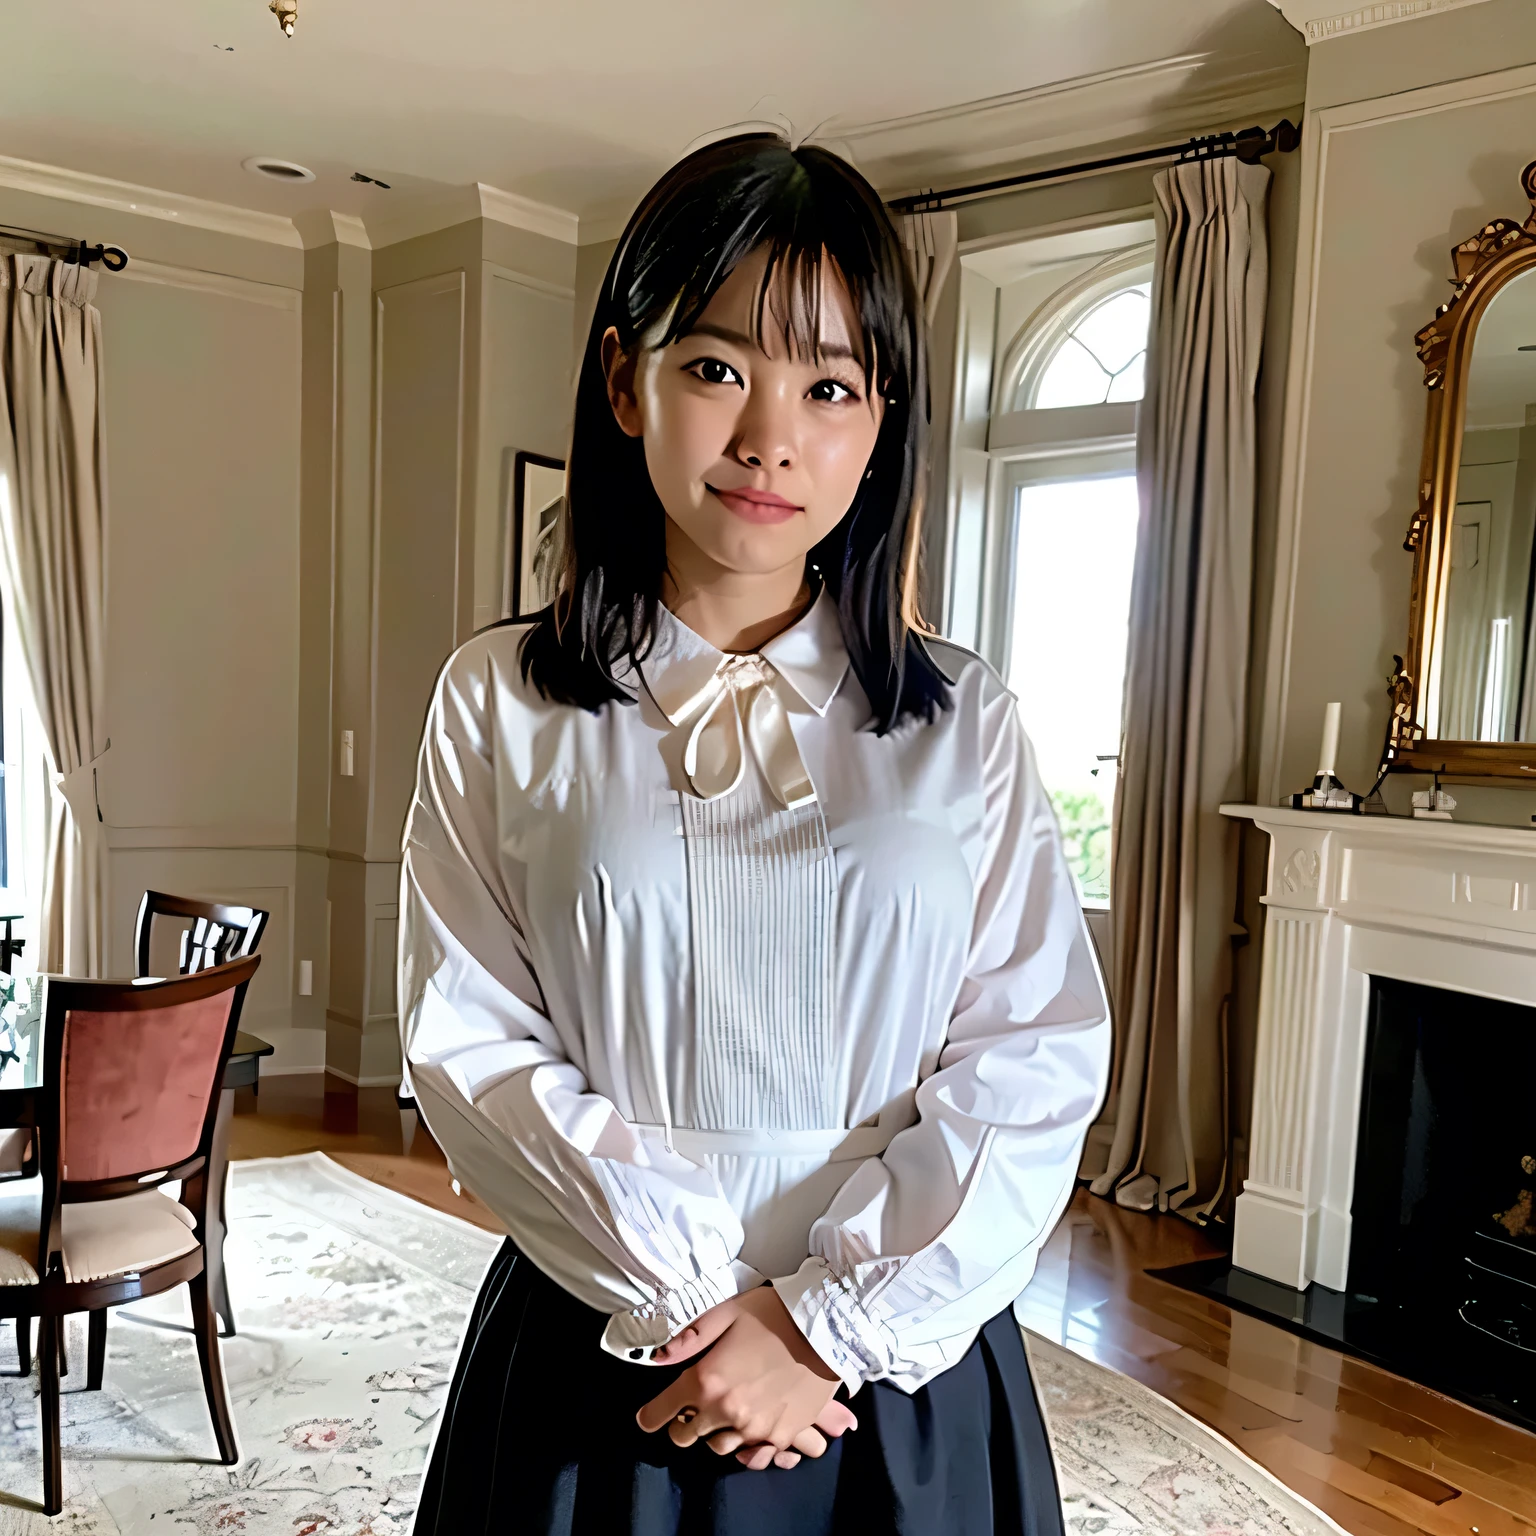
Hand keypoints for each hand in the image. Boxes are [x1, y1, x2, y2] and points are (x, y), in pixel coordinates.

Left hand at [637, 1287, 855, 1470]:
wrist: (826, 1328)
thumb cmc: (774, 1314)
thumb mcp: (726, 1313)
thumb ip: (689, 1337)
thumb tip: (658, 1356)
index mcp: (707, 1380)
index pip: (663, 1411)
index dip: (651, 1416)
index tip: (648, 1417)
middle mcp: (726, 1411)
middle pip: (687, 1436)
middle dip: (683, 1424)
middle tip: (690, 1410)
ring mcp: (754, 1428)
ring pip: (718, 1447)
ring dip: (714, 1433)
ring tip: (722, 1414)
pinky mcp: (780, 1436)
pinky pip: (752, 1454)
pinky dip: (745, 1443)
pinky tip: (749, 1424)